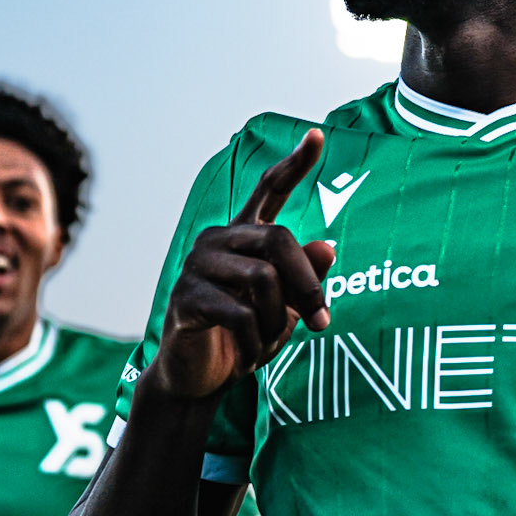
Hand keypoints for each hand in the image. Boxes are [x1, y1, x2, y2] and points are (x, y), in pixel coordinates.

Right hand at [147, 130, 335, 402]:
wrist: (197, 379)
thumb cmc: (243, 336)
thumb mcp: (283, 308)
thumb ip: (304, 278)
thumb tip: (329, 247)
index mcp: (244, 235)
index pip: (270, 189)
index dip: (295, 163)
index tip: (317, 135)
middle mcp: (218, 240)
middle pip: (279, 240)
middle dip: (308, 285)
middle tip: (322, 322)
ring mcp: (197, 265)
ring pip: (263, 280)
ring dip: (279, 322)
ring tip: (269, 347)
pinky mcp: (185, 297)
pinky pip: (240, 314)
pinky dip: (254, 344)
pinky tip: (248, 362)